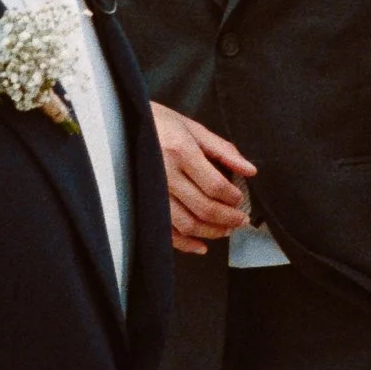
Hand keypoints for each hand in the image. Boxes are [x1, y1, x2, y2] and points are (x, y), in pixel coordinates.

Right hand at [151, 104, 255, 254]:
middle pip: (204, 208)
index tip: (240, 199)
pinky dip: (185, 244)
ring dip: (211, 232)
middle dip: (229, 218)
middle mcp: (165, 174)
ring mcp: (152, 192)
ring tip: (226, 230)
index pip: (215, 185)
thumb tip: (250, 170)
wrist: (120, 124)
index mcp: (180, 151)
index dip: (233, 198)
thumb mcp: (192, 128)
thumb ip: (223, 150)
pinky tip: (200, 246)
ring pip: (187, 224)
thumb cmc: (159, 123)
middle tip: (242, 219)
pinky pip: (165, 231)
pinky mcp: (143, 204)